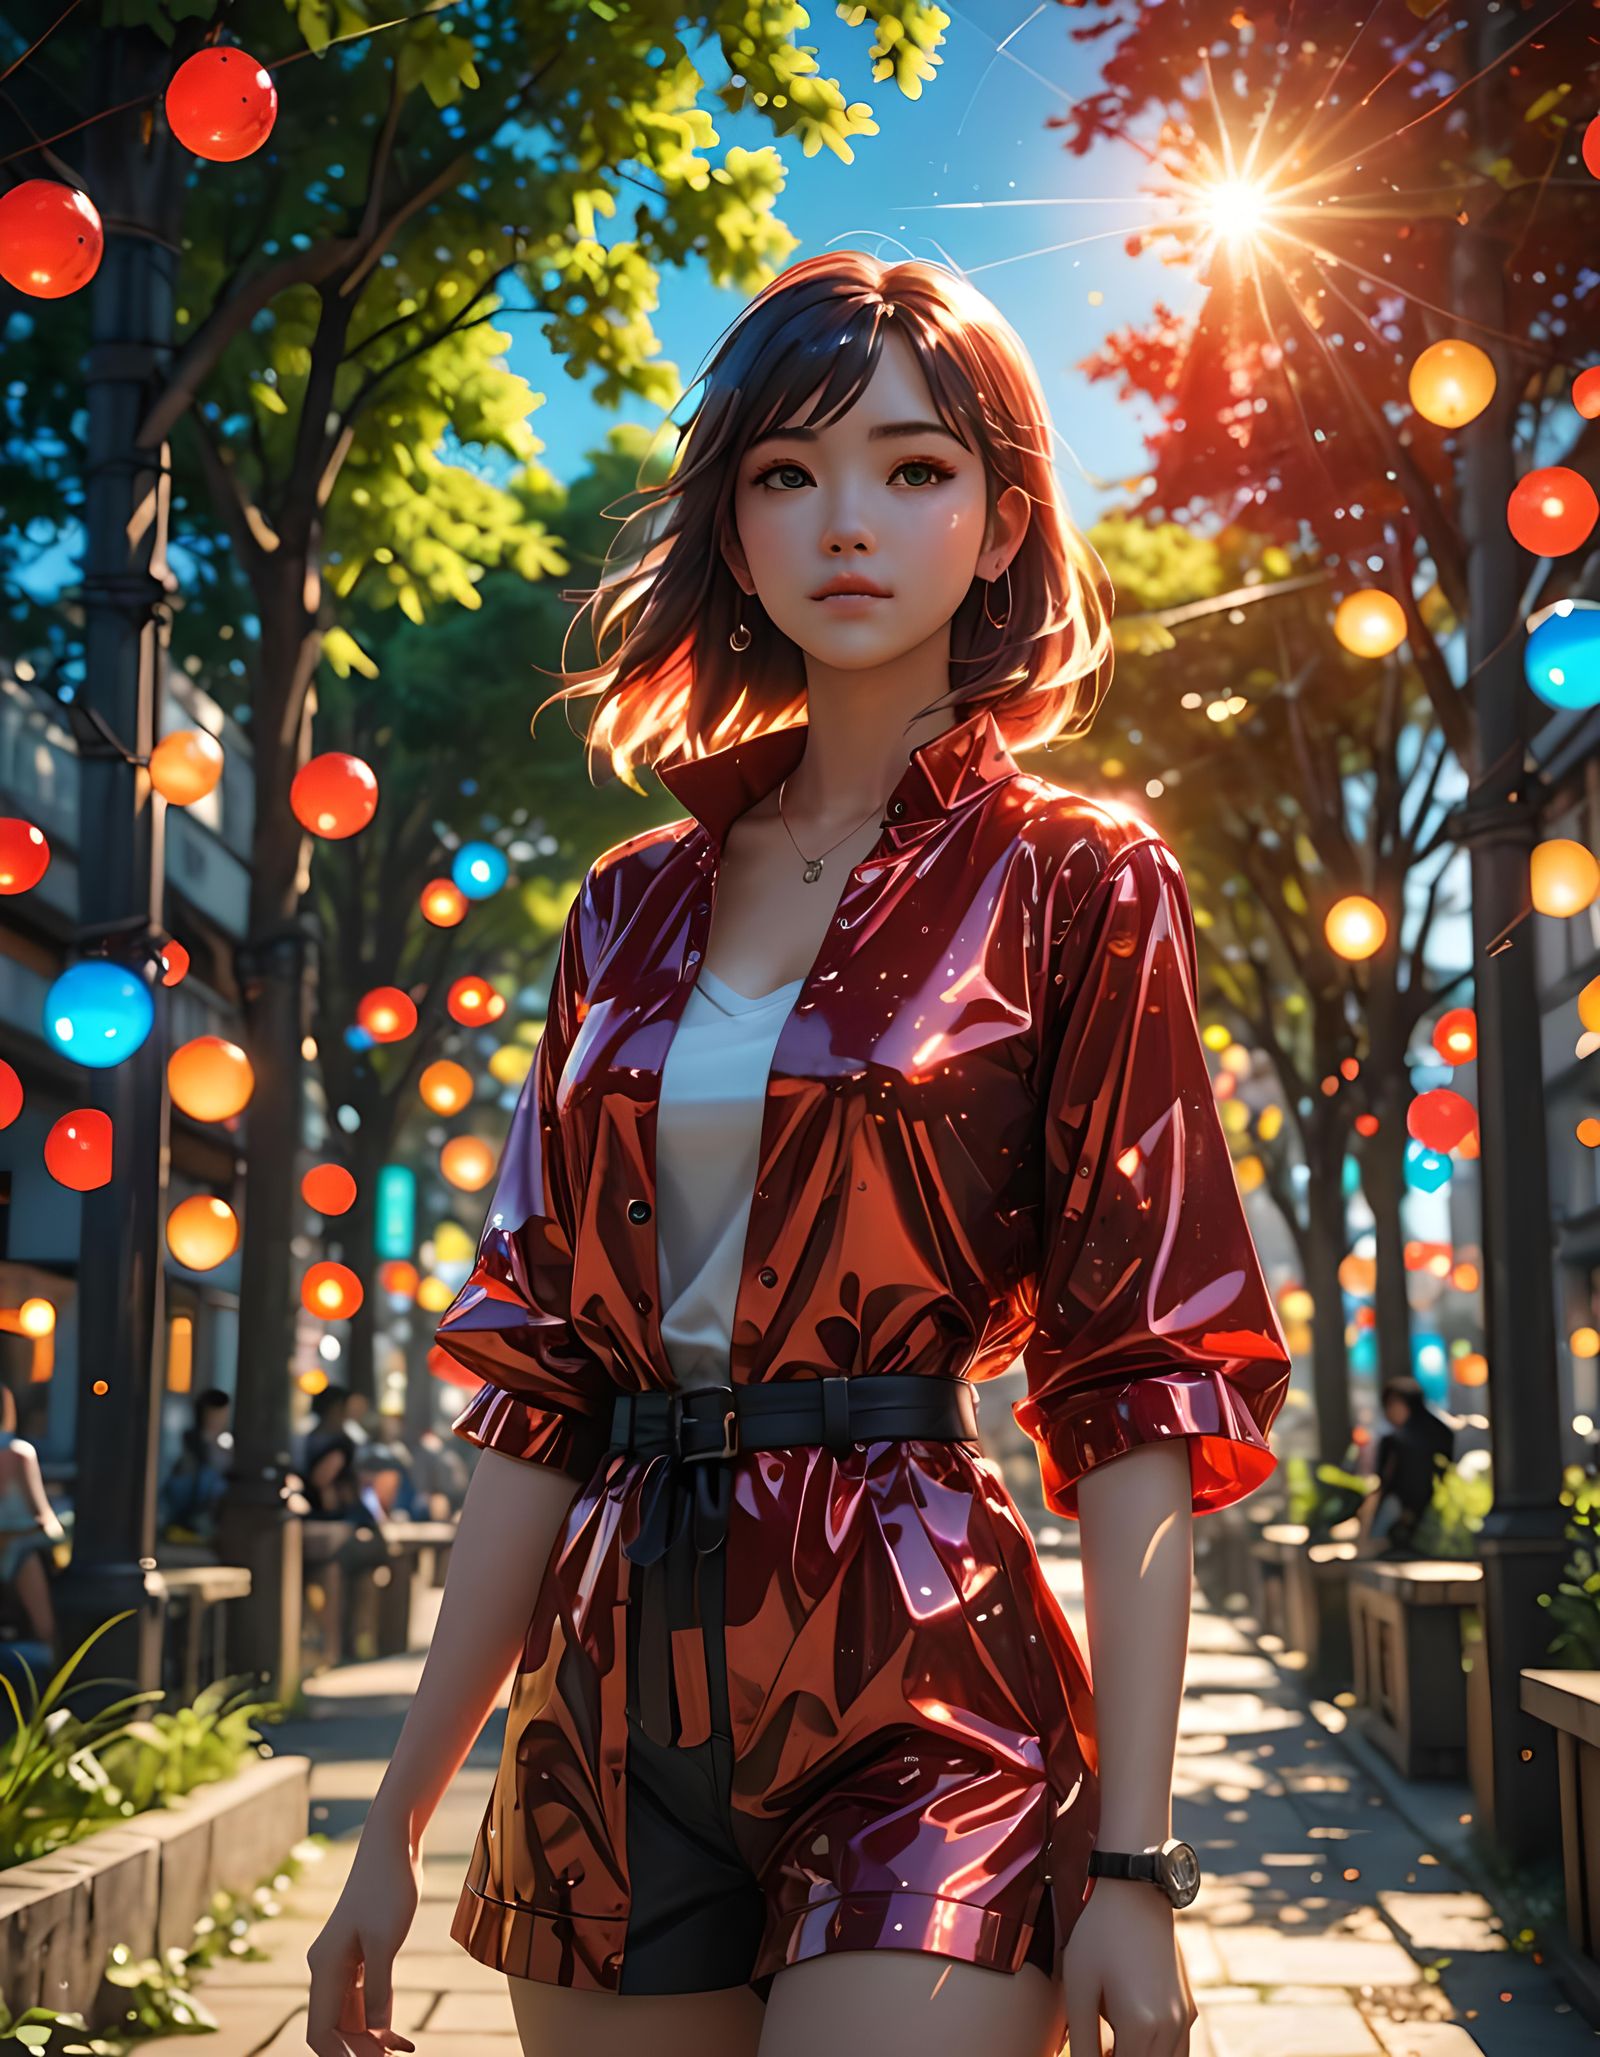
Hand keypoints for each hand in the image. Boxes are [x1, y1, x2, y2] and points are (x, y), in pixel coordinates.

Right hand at [305, 1819, 421, 2055]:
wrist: (394, 1844)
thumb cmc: (387, 1887)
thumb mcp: (385, 1941)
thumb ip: (378, 1990)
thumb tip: (375, 2034)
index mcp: (325, 1966)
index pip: (320, 2031)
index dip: (341, 2056)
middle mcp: (327, 1968)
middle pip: (335, 2028)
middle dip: (359, 2050)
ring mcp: (343, 1962)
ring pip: (350, 2016)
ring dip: (371, 2038)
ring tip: (402, 2051)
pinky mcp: (361, 1954)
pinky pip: (363, 1999)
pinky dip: (378, 2018)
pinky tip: (399, 2034)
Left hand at [1062, 1876, 1196, 2055]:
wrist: (1135, 1892)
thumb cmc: (1099, 1935)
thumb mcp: (1079, 1987)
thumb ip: (1083, 2042)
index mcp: (1141, 2027)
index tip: (1090, 2052)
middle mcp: (1170, 2028)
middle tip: (1097, 2047)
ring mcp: (1185, 2018)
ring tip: (1110, 2045)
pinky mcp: (1189, 2007)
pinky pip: (1178, 2050)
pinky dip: (1156, 2053)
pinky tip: (1128, 2035)